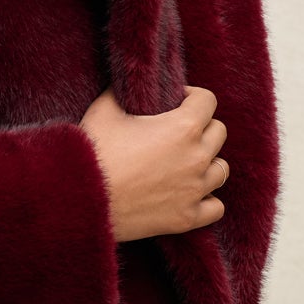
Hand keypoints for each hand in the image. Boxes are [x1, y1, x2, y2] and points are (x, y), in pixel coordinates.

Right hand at [79, 84, 229, 242]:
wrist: (82, 199)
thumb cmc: (93, 152)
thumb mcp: (105, 110)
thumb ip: (123, 92)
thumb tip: (128, 85)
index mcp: (184, 127)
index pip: (207, 101)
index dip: (192, 96)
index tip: (177, 101)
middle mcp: (197, 157)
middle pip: (219, 133)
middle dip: (202, 127)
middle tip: (177, 132)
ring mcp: (194, 190)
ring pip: (221, 169)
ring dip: (207, 162)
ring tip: (185, 162)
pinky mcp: (186, 218)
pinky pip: (216, 207)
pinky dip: (207, 199)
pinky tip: (189, 193)